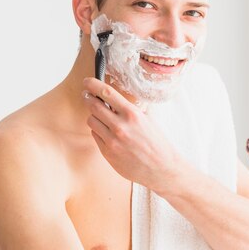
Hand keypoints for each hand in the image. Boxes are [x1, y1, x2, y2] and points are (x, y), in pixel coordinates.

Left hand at [82, 77, 181, 191]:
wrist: (161, 168)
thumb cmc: (157, 142)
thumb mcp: (148, 119)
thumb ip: (131, 108)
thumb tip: (116, 97)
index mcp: (132, 114)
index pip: (106, 93)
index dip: (93, 84)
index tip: (87, 81)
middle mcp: (120, 126)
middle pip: (93, 106)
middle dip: (88, 98)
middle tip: (87, 96)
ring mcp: (112, 141)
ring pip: (91, 121)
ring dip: (93, 116)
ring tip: (100, 116)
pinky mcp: (108, 153)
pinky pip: (95, 136)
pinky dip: (98, 131)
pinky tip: (106, 131)